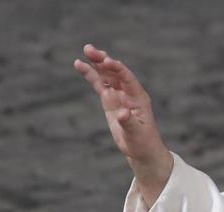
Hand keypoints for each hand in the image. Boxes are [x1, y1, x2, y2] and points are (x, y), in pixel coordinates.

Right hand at [74, 44, 171, 204]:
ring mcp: (119, 95)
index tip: (106, 61)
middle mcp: (128, 93)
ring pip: (106, 76)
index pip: (127, 78)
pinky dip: (91, 75)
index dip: (117, 68)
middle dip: (103, 60)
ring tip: (84, 52)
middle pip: (115, 72)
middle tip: (89, 49)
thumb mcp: (137, 134)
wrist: (142, 150)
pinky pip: (99, 85)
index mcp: (138, 97)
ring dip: (96, 64)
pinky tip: (80, 65)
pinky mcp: (110, 101)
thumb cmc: (143, 142)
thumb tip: (122, 114)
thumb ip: (129, 123)